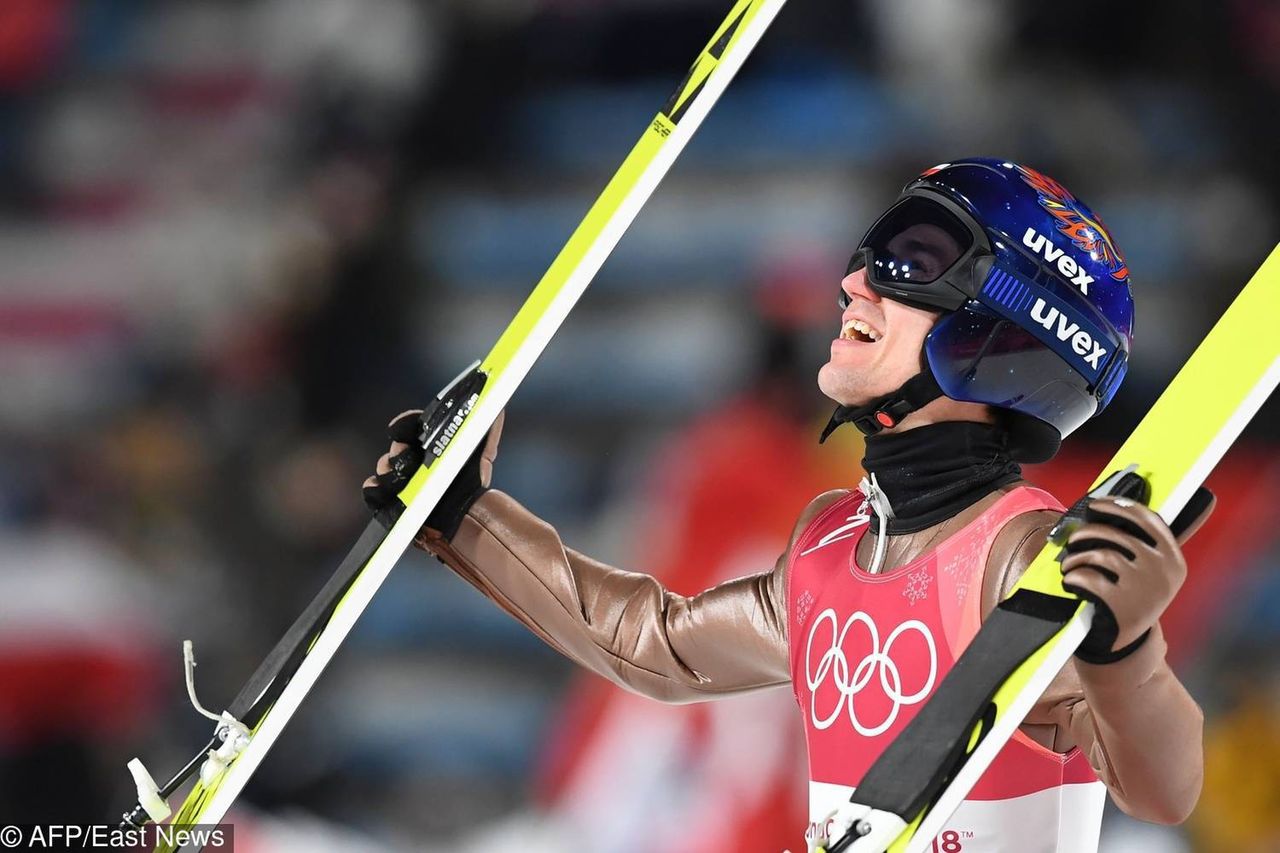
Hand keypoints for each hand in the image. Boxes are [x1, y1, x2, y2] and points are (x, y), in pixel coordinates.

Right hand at [362, 409, 503, 539]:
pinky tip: (384, 493)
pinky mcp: (391, 501)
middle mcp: (413, 461)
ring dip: (388, 470)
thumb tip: (497, 409)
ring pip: (384, 468)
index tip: (399, 428)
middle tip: (405, 453)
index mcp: (430, 446)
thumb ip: (487, 432)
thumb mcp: (482, 454)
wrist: (465, 519)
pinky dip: (374, 490)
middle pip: (396, 448)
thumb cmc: (472, 485)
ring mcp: (400, 481)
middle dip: (398, 450)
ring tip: (401, 477)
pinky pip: (373, 491)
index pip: (411, 427)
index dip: (404, 424)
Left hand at [1060, 489, 1214, 663]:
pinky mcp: (1122, 604)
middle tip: (1072, 538)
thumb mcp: (1148, 573)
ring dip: (1076, 557)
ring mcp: (1144, 588)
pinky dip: (1073, 576)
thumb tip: (1111, 505)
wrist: (1126, 644)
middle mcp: (1164, 571)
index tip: (1096, 502)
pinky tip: (1070, 581)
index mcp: (1173, 559)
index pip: (1148, 518)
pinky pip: (1087, 577)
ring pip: (1100, 553)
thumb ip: (1140, 543)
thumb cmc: (1131, 598)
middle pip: (1117, 534)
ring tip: (1068, 564)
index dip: (1119, 506)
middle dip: (1087, 532)